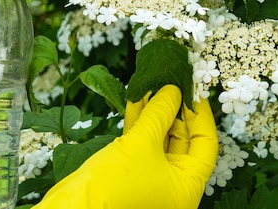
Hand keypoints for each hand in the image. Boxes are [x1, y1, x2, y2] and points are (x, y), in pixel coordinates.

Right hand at [34, 85, 218, 208]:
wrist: (72, 208)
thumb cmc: (114, 185)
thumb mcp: (142, 143)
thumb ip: (161, 113)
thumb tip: (174, 91)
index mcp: (187, 186)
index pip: (205, 144)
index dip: (201, 115)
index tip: (195, 91)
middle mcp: (173, 184)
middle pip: (183, 139)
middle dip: (175, 109)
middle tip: (172, 81)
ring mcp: (153, 178)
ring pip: (160, 138)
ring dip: (155, 111)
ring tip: (153, 83)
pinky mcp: (132, 171)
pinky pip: (143, 142)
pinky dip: (140, 121)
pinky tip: (136, 98)